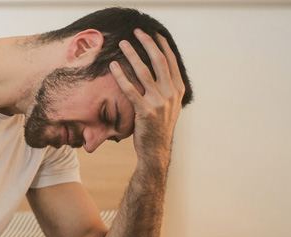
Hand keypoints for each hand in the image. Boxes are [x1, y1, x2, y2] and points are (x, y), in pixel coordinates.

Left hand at [110, 28, 185, 165]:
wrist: (155, 150)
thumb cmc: (158, 126)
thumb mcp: (169, 105)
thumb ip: (166, 87)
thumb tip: (158, 68)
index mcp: (178, 89)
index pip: (170, 61)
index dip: (161, 45)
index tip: (153, 33)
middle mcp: (171, 94)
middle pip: (159, 61)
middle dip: (147, 44)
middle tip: (137, 31)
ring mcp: (159, 103)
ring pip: (144, 72)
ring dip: (132, 55)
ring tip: (122, 44)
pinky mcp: (146, 111)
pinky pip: (130, 90)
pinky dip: (121, 76)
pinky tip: (113, 66)